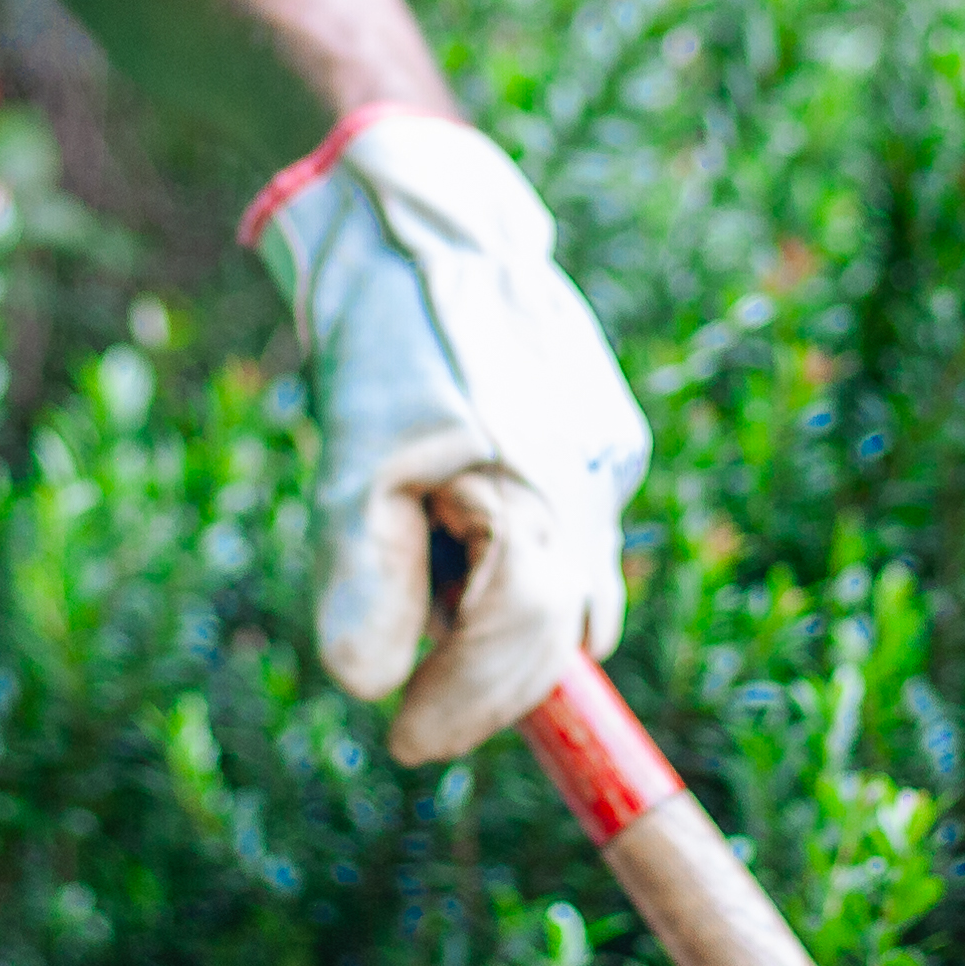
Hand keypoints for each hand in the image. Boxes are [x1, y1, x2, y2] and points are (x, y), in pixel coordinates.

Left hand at [246, 108, 651, 763]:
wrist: (427, 223)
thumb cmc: (388, 337)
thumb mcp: (353, 458)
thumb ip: (366, 576)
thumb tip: (366, 687)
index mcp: (543, 490)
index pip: (525, 641)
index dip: (467, 703)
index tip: (403, 742)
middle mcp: (598, 484)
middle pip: (558, 632)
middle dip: (485, 678)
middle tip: (414, 704)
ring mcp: (610, 460)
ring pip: (565, 589)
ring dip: (496, 611)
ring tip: (426, 549)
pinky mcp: (606, 439)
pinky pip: (565, 535)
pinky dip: (512, 555)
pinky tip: (459, 507)